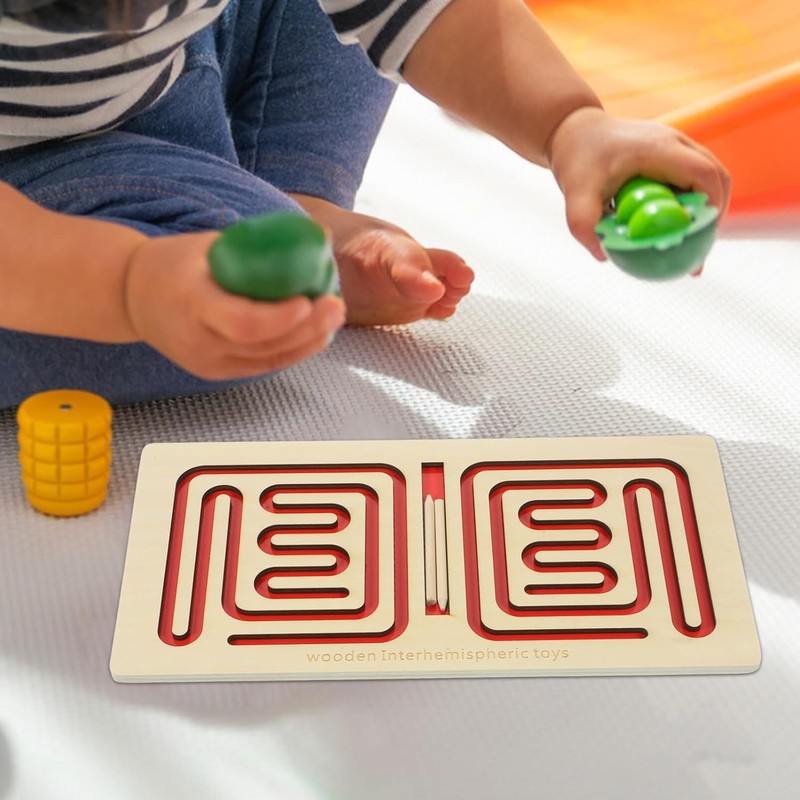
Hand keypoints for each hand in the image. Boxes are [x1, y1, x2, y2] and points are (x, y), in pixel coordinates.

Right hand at [123, 232, 344, 379]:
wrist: (132, 297)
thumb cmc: (173, 263)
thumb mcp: (207, 245)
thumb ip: (256, 247)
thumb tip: (314, 237)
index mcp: (191, 303)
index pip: (243, 323)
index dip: (280, 318)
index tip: (307, 300)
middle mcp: (199, 341)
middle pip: (263, 345)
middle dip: (307, 328)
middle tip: (335, 305)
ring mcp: (207, 362)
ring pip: (268, 359)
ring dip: (308, 340)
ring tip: (333, 316)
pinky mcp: (217, 372)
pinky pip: (263, 365)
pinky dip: (293, 350)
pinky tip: (316, 333)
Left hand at [546, 107, 730, 259]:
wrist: (574, 131)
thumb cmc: (577, 158)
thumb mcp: (574, 193)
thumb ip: (584, 224)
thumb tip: (604, 255)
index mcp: (659, 148)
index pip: (704, 174)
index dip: (711, 206)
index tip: (700, 237)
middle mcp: (674, 142)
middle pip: (716, 176)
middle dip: (713, 213)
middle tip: (698, 247)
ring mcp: (676, 145)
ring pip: (707, 177)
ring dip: (704, 207)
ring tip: (689, 241)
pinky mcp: (671, 153)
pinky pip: (691, 178)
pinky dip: (690, 201)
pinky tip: (673, 227)